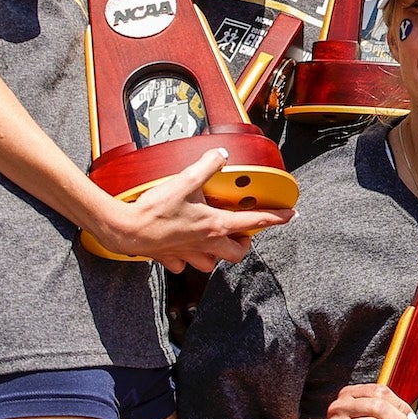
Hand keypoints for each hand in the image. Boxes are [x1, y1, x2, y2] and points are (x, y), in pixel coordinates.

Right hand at [91, 148, 285, 271]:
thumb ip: (206, 166)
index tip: (290, 215)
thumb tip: (222, 155)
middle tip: (243, 230)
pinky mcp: (173, 259)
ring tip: (216, 238)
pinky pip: (187, 264)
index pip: (255, 221)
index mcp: (215, 225)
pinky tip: (185, 245)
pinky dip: (190, 257)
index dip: (276, 218)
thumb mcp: (185, 181)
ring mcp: (190, 254)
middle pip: (237, 252)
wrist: (126, 230)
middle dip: (244, 243)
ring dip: (218, 253)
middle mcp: (207, 243)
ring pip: (213, 262)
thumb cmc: (155, 210)